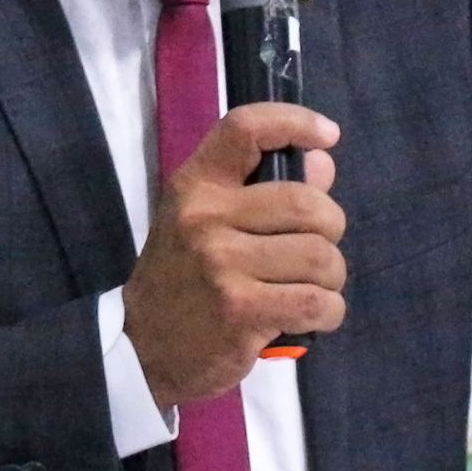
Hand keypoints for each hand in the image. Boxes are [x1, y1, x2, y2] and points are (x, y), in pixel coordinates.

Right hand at [124, 104, 346, 411]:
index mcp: (196, 185)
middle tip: (314, 252)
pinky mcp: (240, 312)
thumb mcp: (208, 223)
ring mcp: (221, 266)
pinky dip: (329, 311)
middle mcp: (205, 217)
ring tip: (310, 289)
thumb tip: (323, 160)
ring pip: (321, 257)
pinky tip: (311, 315)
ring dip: (330, 278)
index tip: (327, 134)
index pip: (245, 129)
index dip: (294, 121)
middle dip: (330, 230)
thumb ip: (264, 188)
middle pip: (308, 204)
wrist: (141, 349)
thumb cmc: (184, 278)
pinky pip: (317, 302)